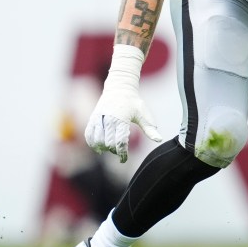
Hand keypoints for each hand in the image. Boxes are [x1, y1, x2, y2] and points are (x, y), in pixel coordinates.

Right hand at [84, 46, 164, 162]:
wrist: (119, 88)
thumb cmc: (133, 103)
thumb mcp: (143, 114)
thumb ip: (150, 128)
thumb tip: (159, 139)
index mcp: (122, 119)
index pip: (120, 141)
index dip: (122, 153)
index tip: (124, 159)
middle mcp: (109, 119)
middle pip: (108, 143)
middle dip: (113, 151)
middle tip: (119, 151)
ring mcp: (99, 118)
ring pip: (97, 140)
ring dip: (102, 148)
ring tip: (109, 148)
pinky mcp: (93, 118)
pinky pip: (88, 134)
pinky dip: (92, 142)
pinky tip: (98, 146)